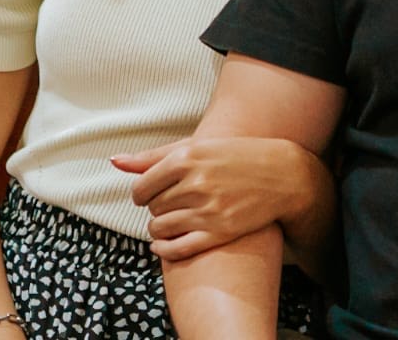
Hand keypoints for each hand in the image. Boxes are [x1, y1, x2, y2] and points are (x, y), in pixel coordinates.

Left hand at [112, 137, 318, 260]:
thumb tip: (114, 162)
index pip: (142, 188)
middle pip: (153, 208)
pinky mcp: (220, 232)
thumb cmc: (235, 156)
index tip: (149, 195)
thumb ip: (153, 157)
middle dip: (156, 209)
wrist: (282, 175)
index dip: (141, 195)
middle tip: (170, 205)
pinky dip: (164, 250)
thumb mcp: (196, 147)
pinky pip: (178, 249)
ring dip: (159, 229)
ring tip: (171, 222)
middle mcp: (195, 183)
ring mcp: (208, 210)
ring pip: (161, 229)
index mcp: (186, 158)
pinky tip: (163, 246)